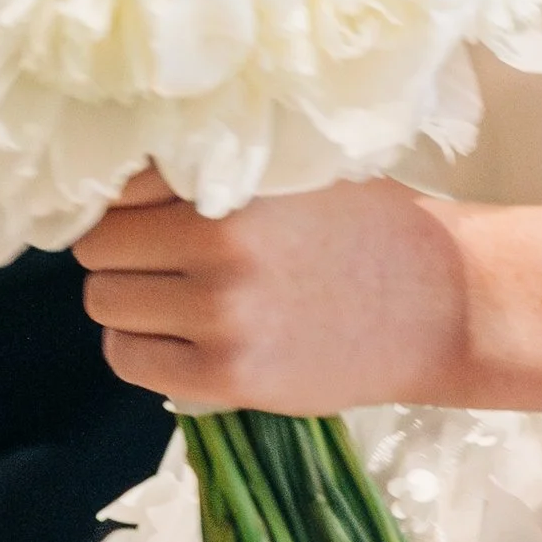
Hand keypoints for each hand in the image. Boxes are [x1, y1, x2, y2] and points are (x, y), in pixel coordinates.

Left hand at [75, 174, 471, 414]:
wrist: (443, 304)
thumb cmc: (370, 224)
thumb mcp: (295, 166)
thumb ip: (214, 165)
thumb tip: (117, 174)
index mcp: (232, 178)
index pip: (116, 185)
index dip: (124, 198)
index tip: (145, 209)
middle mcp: (218, 242)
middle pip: (98, 246)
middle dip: (121, 250)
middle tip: (161, 255)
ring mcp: (221, 314)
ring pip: (106, 303)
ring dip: (130, 299)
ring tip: (178, 295)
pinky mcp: (228, 376)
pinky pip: (130, 359)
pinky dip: (142, 347)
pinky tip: (183, 335)